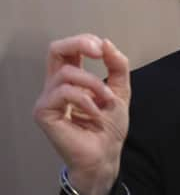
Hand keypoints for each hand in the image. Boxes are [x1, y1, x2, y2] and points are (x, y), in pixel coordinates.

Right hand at [33, 34, 130, 194]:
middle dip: (79, 44)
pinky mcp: (44, 112)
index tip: (103, 49)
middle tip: (98, 52)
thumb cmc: (109, 126)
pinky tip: (95, 113)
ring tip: (106, 99)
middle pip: (55, 50)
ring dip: (93, 84)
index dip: (84, 41)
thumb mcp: (120, 89)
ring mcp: (48, 99)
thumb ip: (116, 65)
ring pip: (66, 73)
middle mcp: (56, 86)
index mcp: (73, 79)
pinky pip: (64, 93)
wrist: (106, 153)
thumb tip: (105, 43)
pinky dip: (85, 100)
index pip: (68, 49)